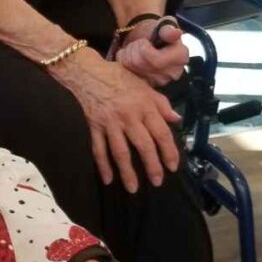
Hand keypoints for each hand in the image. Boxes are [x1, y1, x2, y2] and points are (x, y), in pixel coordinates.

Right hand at [53, 48, 180, 192]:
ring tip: (133, 188)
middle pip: (143, 146)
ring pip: (121, 152)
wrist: (86, 72)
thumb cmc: (117, 77)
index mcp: (144, 106)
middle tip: (157, 181)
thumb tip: (176, 119)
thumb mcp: (144, 86)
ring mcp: (110, 124)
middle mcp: (129, 117)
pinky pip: (98, 150)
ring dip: (128, 172)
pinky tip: (108, 179)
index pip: (161, 133)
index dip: (168, 152)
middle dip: (152, 166)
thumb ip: (161, 103)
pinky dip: (103, 166)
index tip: (172, 166)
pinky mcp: (94, 127)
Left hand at [115, 19, 187, 86]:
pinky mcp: (146, 85)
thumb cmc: (156, 31)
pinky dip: (124, 62)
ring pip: (132, 68)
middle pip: (140, 64)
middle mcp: (172, 73)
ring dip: (127, 54)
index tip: (144, 41)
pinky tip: (130, 58)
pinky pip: (125, 74)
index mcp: (180, 57)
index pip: (155, 60)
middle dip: (133, 49)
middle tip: (137, 43)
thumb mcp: (163, 25)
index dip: (143, 48)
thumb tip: (175, 33)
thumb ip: (168, 30)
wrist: (146, 38)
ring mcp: (158, 82)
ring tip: (134, 49)